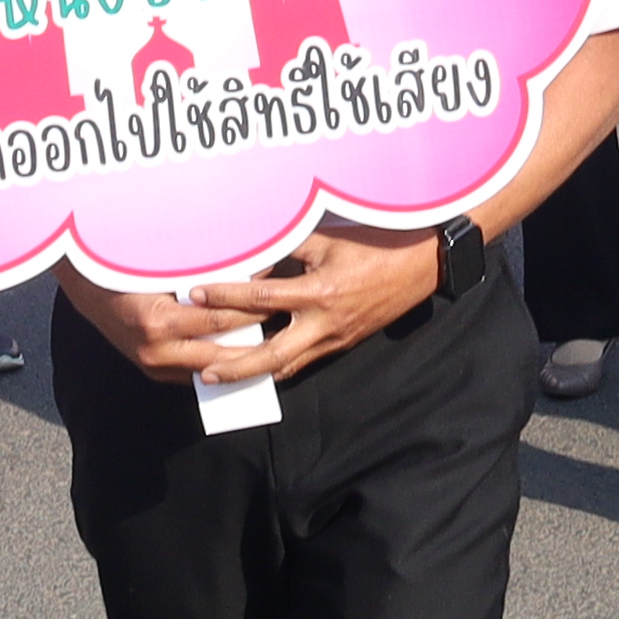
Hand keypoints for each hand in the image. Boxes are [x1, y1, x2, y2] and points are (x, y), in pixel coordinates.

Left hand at [175, 225, 447, 387]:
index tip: (196, 293)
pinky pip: (304, 361)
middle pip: (273, 357)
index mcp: (320, 294)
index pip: (262, 300)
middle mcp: (326, 325)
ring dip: (254, 374)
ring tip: (222, 378)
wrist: (422, 264)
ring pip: (289, 367)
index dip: (226, 296)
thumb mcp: (328, 239)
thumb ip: (287, 247)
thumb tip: (249, 253)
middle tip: (204, 372)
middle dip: (237, 366)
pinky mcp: (343, 344)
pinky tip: (257, 368)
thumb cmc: (375, 244)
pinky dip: (278, 367)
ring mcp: (336, 339)